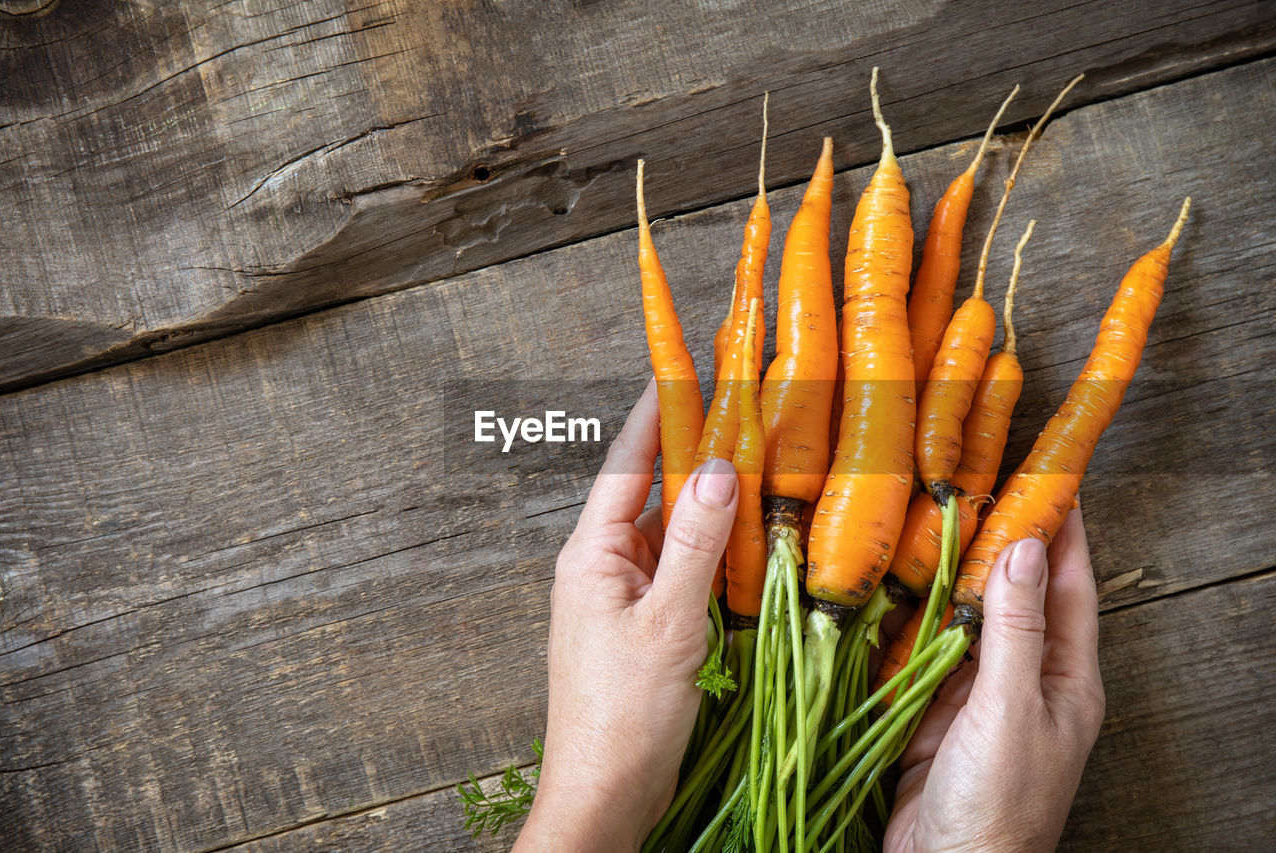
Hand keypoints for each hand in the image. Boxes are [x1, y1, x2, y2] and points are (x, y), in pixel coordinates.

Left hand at [515, 381, 737, 851]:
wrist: (604, 795)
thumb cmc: (625, 713)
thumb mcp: (669, 623)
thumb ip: (694, 543)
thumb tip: (719, 466)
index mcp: (592, 553)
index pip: (627, 462)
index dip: (655, 410)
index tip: (679, 362)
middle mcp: (602, 565)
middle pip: (650, 489)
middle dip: (691, 448)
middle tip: (737, 403)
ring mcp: (621, 596)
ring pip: (669, 530)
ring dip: (706, 501)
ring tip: (755, 458)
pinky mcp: (642, 625)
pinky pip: (678, 568)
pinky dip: (709, 548)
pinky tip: (745, 539)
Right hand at [883, 507, 1105, 852]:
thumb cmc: (1000, 801)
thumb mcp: (1012, 708)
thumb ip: (1015, 628)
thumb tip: (1024, 548)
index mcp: (1064, 678)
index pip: (1069, 585)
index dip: (1061, 530)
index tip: (1048, 476)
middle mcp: (1022, 677)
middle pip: (1011, 592)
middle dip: (994, 540)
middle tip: (970, 483)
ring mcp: (974, 692)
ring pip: (960, 615)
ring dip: (942, 572)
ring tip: (921, 516)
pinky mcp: (929, 706)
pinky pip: (918, 646)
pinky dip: (903, 613)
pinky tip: (884, 580)